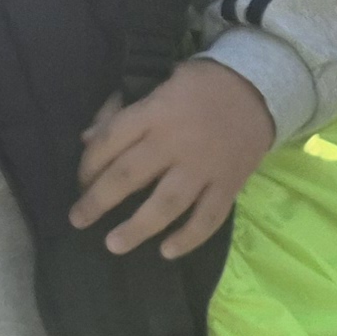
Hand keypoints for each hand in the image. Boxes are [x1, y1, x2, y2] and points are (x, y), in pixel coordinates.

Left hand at [70, 60, 274, 258]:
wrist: (259, 87)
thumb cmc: (200, 86)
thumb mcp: (156, 84)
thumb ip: (121, 111)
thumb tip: (86, 140)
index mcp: (154, 113)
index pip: (110, 141)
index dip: (88, 165)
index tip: (80, 182)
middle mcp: (175, 142)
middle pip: (129, 176)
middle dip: (98, 201)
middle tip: (78, 220)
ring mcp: (203, 167)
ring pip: (166, 204)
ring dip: (137, 227)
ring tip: (114, 245)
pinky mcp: (228, 184)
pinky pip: (208, 217)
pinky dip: (189, 237)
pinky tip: (167, 251)